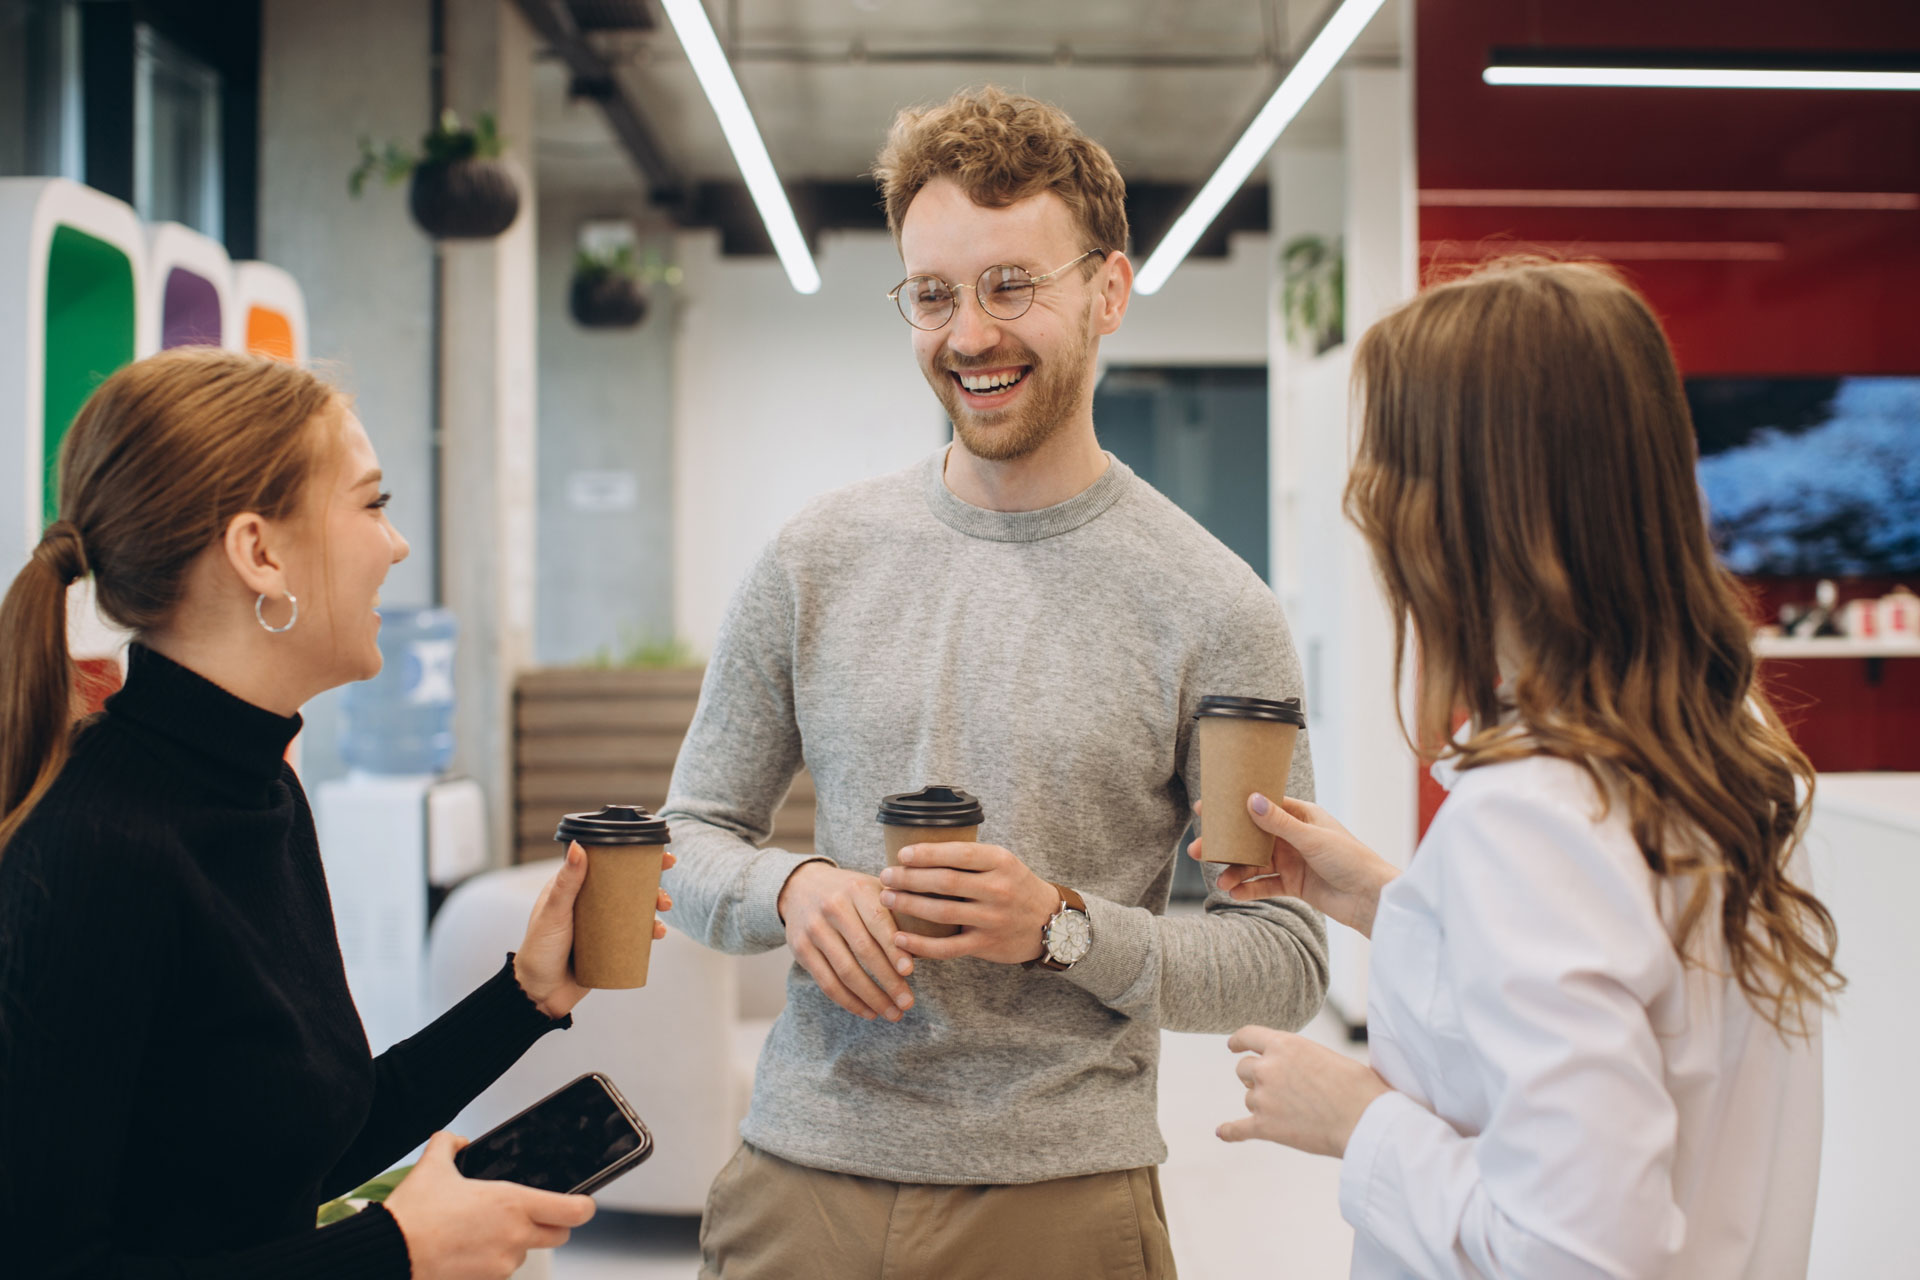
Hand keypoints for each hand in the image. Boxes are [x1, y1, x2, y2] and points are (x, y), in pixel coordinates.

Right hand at [384, 1131, 595, 1278]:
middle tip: (530, 1213)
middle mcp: (516, 1236)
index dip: (583, 1205)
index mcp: (513, 1203)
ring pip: (526, 1252)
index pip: (575, 1211)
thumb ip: (449, 1144)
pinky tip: (468, 1249)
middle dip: (552, 1224)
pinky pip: (501, 1270)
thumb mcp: (433, 1166)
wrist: (388, 1254)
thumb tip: (458, 1141)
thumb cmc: (413, 1213)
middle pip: (559, 1235)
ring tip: (482, 1230)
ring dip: (516, 1242)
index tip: (581, 1201)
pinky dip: (492, 1260)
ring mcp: (502, 1263)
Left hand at [513, 842, 675, 1019]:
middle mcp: (590, 903)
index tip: (659, 855)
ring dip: (654, 909)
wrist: (539, 995)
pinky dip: (649, 932)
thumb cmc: (539, 951)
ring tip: (662, 916)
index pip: (606, 864)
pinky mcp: (609, 946)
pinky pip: (634, 935)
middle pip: (627, 886)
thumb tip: (578, 846)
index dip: (633, 856)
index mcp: (574, 887)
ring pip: (634, 909)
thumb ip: (567, 883)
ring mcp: (601, 925)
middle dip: (652, 886)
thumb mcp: (554, 914)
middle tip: (663, 895)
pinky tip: (657, 934)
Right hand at [777, 862, 916, 1021]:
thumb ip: (898, 907)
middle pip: (863, 951)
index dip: (894, 949)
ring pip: (845, 971)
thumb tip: (933, 940)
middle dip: (888, 981)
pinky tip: (868, 1012)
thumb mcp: (872, 887)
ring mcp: (814, 929)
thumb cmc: (850, 892)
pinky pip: (827, 982)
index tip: (910, 972)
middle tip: (908, 1003)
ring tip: (893, 1014)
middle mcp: (833, 907)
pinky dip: (849, 1001)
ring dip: (871, 998)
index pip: (879, 922)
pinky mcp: (800, 949)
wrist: (800, 886)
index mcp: (857, 889)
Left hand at [879, 843, 1058, 964]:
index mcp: (1002, 862)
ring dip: (909, 905)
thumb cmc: (1017, 887)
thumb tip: (920, 849)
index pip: (959, 853)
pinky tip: (900, 938)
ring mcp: (992, 919)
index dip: (927, 853)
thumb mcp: (1004, 862)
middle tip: (885, 875)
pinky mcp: (986, 945)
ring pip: (942, 912)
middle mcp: (998, 889)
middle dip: (909, 878)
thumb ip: (971, 858)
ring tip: (887, 898)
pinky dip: (921, 944)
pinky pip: (947, 947)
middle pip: (945, 882)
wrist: (1051, 923)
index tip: (902, 854)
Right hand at [1187, 796, 1395, 937]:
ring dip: (1237, 870)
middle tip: (1199, 850)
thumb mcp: (1312, 838)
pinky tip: (1235, 893)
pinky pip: (1266, 885)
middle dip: (1227, 844)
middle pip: (1253, 837)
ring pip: (1256, 863)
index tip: (1207, 809)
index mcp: (1302, 816)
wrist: (1371, 899)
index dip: (1235, 807)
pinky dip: (1250, 889)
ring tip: (1221, 880)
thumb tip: (1252, 800)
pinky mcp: (1295, 885)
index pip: (1262, 806)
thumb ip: (1280, 823)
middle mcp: (1294, 836)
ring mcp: (1293, 861)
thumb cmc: (1351, 860)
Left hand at [1218, 1026, 1390, 1157]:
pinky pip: (1239, 1129)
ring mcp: (1263, 1098)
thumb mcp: (1325, 1056)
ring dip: (1262, 1103)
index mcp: (1285, 1044)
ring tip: (1292, 1112)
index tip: (1233, 1046)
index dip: (1238, 1041)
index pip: (1249, 1035)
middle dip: (1254, 1076)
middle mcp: (1268, 1068)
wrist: (1365, 1120)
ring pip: (1249, 1098)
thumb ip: (1300, 1059)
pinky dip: (1230, 1131)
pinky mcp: (1265, 1127)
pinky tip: (1223, 1132)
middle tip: (1277, 1087)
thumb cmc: (1358, 1087)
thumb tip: (1295, 1071)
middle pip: (1243, 1069)